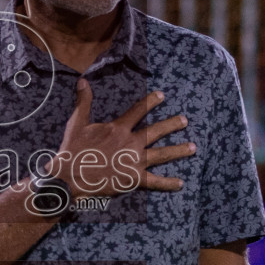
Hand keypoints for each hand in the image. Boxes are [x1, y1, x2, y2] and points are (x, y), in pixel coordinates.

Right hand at [52, 78, 195, 198]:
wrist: (70, 176)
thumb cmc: (73, 149)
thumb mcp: (77, 122)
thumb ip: (84, 101)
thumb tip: (82, 81)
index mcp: (118, 128)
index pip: (139, 111)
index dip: (151, 102)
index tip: (162, 96)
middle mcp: (131, 143)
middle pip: (156, 131)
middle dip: (172, 125)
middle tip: (185, 121)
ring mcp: (134, 161)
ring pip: (161, 154)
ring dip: (178, 150)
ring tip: (193, 147)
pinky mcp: (133, 179)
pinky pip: (154, 181)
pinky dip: (168, 183)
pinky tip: (180, 183)